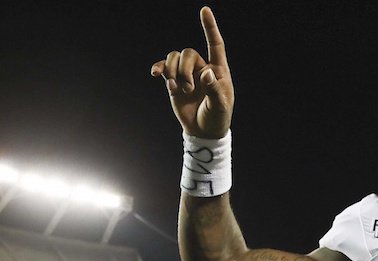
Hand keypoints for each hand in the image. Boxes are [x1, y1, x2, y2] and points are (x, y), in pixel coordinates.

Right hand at [150, 7, 233, 138]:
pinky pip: (163, 67)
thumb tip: (206, 72)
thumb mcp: (220, 105)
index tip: (204, 10)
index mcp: (218, 70)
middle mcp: (202, 68)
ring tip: (179, 90)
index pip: (215, 44)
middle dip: (184, 69)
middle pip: (188, 52)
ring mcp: (187, 73)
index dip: (210, 27)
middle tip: (188, 89)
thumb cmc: (217, 117)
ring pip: (174, 57)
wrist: (203, 130)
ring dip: (173, 72)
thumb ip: (214, 89)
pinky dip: (159, 68)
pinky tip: (155, 74)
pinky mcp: (174, 81)